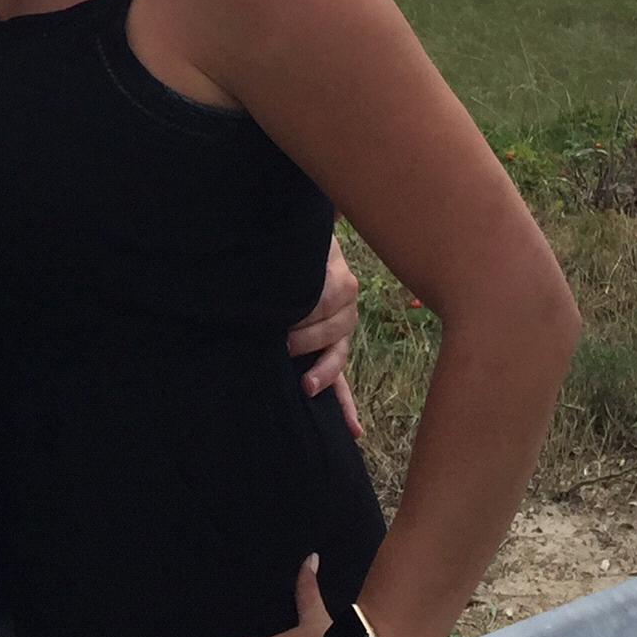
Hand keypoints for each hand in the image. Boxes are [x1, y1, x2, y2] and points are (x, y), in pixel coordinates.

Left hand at [286, 237, 362, 438]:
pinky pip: (343, 380)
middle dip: (310, 337)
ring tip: (307, 386)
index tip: (284, 317)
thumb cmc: (291, 243)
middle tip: (282, 343)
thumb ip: (299, 236)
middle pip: (337, 326)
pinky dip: (345, 405)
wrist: (293, 246)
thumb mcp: (299, 236)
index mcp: (337, 273)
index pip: (331, 294)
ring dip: (326, 372)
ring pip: (339, 354)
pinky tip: (354, 431)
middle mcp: (344, 303)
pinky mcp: (330, 350)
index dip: (309, 307)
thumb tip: (310, 205)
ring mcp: (340, 329)